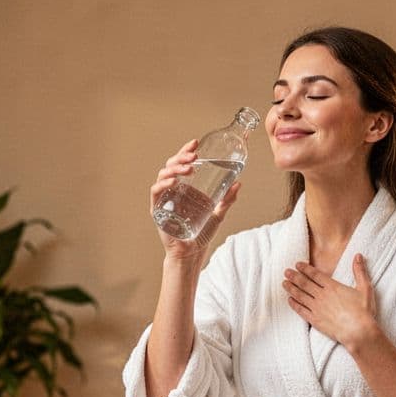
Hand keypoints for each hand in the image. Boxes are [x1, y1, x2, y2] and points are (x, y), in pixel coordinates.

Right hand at [151, 139, 240, 261]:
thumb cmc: (200, 234)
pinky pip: (156, 192)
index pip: (181, 164)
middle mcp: (171, 190)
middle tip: (194, 154)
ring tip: (189, 168)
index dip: (186, 151)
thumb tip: (238, 183)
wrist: (191, 254)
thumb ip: (227, 200)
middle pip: (171, 166)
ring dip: (175, 168)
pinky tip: (174, 181)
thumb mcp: (218, 214)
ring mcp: (164, 199)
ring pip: (163, 175)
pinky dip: (163, 184)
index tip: (196, 142)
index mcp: (183, 188)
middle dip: (181, 157)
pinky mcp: (158, 210)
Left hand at [282, 254, 378, 349]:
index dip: (305, 268)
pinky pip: (301, 310)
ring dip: (291, 288)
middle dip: (294, 276)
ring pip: (300, 295)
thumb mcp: (365, 288)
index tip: (297, 264)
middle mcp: (322, 296)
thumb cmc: (363, 311)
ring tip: (284, 283)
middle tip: (286, 271)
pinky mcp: (315, 320)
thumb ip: (360, 271)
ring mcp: (317, 308)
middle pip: (304, 283)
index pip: (315, 274)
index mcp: (333, 287)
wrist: (358, 332)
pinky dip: (294, 304)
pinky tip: (289, 300)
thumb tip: (358, 255)